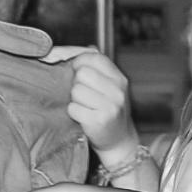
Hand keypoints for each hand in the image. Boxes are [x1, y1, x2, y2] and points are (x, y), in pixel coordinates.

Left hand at [48, 47, 139, 164]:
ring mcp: (111, 106)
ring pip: (76, 91)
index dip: (77, 59)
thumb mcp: (109, 86)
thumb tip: (73, 51)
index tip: (71, 67)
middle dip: (76, 82)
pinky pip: (73, 108)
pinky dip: (74, 113)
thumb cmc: (108, 110)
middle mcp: (118, 91)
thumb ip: (95, 68)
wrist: (119, 141)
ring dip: (74, 99)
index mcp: (120, 79)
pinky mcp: (100, 120)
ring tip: (84, 106)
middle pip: (82, 73)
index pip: (94, 57)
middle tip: (83, 93)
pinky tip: (83, 117)